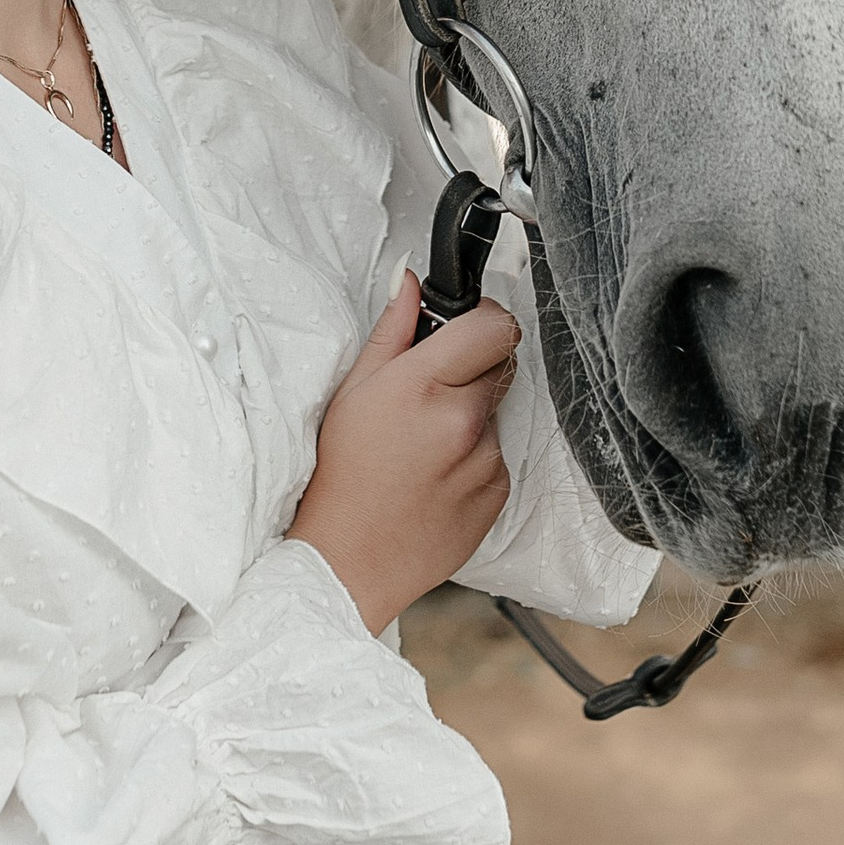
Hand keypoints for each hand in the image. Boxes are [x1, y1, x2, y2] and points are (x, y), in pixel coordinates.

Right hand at [289, 270, 519, 634]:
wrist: (349, 562)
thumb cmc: (340, 477)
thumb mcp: (353, 392)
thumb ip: (393, 330)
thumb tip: (412, 282)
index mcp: (423, 386)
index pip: (495, 326)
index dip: (484, 321)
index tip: (468, 329)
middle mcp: (462, 420)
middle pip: (503, 363)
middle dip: (475, 367)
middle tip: (432, 392)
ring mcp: (485, 460)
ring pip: (497, 412)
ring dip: (472, 417)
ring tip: (424, 446)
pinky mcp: (498, 493)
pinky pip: (498, 456)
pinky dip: (474, 458)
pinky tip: (434, 476)